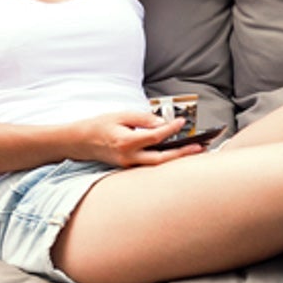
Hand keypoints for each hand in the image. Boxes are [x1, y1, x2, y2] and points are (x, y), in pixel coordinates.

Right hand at [73, 109, 199, 166]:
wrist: (81, 142)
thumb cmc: (100, 125)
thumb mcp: (121, 115)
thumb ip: (143, 118)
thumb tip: (163, 124)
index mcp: (126, 142)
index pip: (155, 137)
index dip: (170, 129)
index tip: (182, 122)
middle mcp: (129, 157)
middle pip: (161, 159)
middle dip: (183, 154)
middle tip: (200, 147)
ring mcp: (129, 165)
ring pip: (158, 165)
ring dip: (177, 159)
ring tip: (195, 151)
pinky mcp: (130, 167)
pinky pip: (151, 165)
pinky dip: (165, 160)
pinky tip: (178, 153)